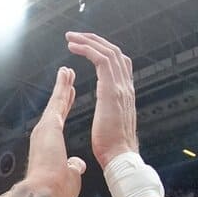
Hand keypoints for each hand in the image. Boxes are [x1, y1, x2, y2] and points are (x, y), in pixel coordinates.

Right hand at [24, 67, 85, 196]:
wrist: (43, 193)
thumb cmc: (55, 191)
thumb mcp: (69, 176)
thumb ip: (73, 167)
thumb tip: (79, 165)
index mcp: (49, 145)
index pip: (59, 120)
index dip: (65, 107)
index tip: (70, 95)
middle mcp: (44, 134)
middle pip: (56, 108)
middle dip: (63, 92)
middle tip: (67, 76)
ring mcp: (44, 128)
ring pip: (56, 102)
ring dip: (62, 85)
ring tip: (67, 71)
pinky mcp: (48, 126)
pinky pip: (58, 101)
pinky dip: (62, 87)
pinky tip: (66, 74)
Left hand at [66, 32, 137, 166]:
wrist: (120, 159)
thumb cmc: (113, 152)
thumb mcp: (110, 134)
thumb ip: (107, 124)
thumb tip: (96, 137)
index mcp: (125, 97)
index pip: (119, 65)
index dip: (104, 53)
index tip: (88, 49)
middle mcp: (125, 88)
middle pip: (115, 53)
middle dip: (94, 41)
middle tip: (77, 37)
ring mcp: (120, 88)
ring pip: (107, 52)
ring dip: (88, 41)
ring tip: (71, 38)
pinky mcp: (111, 90)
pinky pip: (100, 60)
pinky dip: (87, 50)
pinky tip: (73, 48)